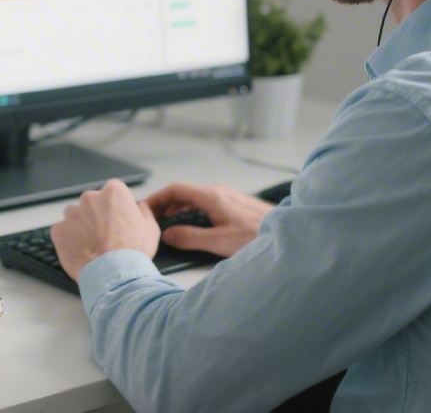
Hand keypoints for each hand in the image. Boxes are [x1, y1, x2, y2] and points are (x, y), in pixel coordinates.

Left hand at [50, 179, 160, 281]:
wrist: (114, 274)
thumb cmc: (135, 251)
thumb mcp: (151, 229)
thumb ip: (144, 212)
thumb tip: (140, 207)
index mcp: (114, 192)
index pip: (113, 192)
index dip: (116, 208)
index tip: (119, 221)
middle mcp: (90, 197)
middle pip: (92, 203)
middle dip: (97, 216)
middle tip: (106, 236)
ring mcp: (72, 213)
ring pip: (75, 216)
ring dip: (81, 226)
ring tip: (92, 245)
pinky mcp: (58, 230)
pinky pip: (62, 231)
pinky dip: (68, 240)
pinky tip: (80, 252)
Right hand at [144, 183, 274, 258]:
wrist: (284, 232)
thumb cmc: (256, 236)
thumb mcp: (219, 241)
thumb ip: (190, 237)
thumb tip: (168, 234)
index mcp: (211, 196)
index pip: (175, 189)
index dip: (157, 198)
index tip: (145, 208)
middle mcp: (218, 191)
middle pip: (183, 193)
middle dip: (165, 205)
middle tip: (152, 219)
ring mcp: (226, 196)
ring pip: (194, 198)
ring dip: (178, 209)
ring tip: (167, 223)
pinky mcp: (233, 204)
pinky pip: (204, 202)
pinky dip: (191, 211)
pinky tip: (190, 224)